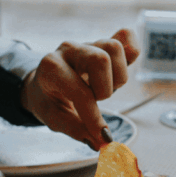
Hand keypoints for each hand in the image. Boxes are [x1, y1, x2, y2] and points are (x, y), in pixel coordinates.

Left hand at [21, 28, 139, 148]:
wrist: (43, 82)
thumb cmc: (49, 99)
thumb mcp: (53, 118)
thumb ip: (75, 129)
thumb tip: (99, 141)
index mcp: (51, 67)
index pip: (80, 91)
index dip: (93, 116)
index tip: (101, 135)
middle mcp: (70, 49)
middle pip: (101, 59)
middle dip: (105, 88)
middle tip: (97, 100)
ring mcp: (87, 43)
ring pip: (114, 48)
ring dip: (117, 75)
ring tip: (106, 88)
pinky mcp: (103, 43)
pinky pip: (126, 35)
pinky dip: (132, 51)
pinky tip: (124, 68)